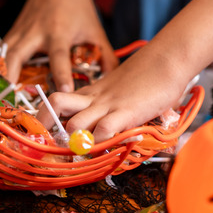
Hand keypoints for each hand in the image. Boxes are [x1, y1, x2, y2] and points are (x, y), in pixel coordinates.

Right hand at [3, 0, 117, 92]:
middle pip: (17, 55)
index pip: (59, 56)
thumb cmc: (80, 7)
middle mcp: (37, 32)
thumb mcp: (96, 31)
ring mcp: (22, 30)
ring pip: (4, 53)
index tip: (64, 90)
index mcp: (59, 32)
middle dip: (11, 76)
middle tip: (9, 99)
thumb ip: (106, 57)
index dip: (62, 73)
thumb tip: (113, 81)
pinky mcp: (14, 30)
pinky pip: (1, 49)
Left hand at [37, 43, 191, 141]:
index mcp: (90, 92)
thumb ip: (110, 105)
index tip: (44, 134)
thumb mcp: (120, 89)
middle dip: (46, 127)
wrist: (168, 58)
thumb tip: (105, 127)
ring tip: (79, 153)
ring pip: (74, 123)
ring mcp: (108, 105)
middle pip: (54, 104)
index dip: (45, 117)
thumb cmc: (148, 75)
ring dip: (74, 142)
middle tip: (50, 146)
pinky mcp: (126, 112)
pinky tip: (105, 149)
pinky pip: (104, 130)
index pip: (56, 101)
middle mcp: (93, 98)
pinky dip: (100, 143)